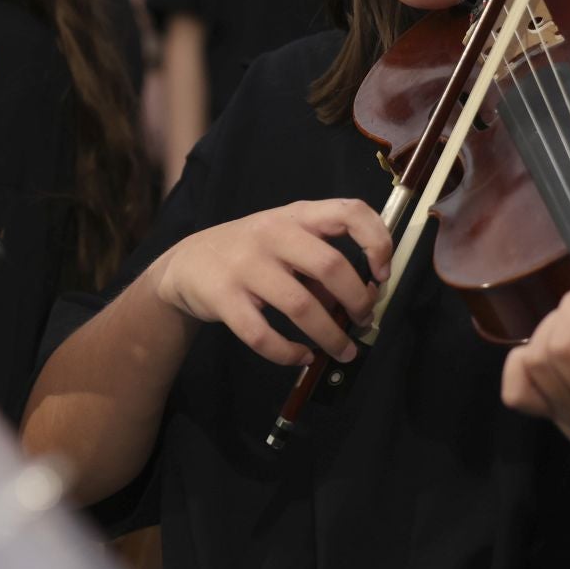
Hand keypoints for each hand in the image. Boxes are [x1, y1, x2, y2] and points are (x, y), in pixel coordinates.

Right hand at [148, 199, 391, 366]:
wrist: (187, 264)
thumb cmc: (251, 253)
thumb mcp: (286, 244)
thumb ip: (321, 264)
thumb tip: (363, 302)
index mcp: (296, 216)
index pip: (349, 212)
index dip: (376, 241)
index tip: (382, 274)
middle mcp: (271, 233)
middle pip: (330, 266)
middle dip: (358, 301)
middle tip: (365, 321)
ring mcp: (245, 265)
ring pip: (301, 307)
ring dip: (331, 337)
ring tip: (344, 352)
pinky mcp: (224, 298)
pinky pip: (263, 336)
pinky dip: (289, 353)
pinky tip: (302, 357)